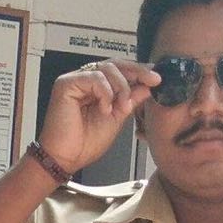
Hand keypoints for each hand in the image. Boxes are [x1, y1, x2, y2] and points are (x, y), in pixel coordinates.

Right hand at [38, 59, 160, 176]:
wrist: (66, 158)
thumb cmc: (84, 143)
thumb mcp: (117, 118)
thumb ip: (130, 100)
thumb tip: (148, 86)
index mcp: (96, 88)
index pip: (119, 70)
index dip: (139, 71)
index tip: (156, 78)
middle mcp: (85, 81)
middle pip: (115, 63)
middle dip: (137, 71)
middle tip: (152, 80)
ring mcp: (75, 81)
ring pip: (107, 67)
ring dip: (121, 87)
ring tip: (121, 107)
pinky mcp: (66, 84)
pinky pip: (94, 77)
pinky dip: (104, 92)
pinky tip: (104, 109)